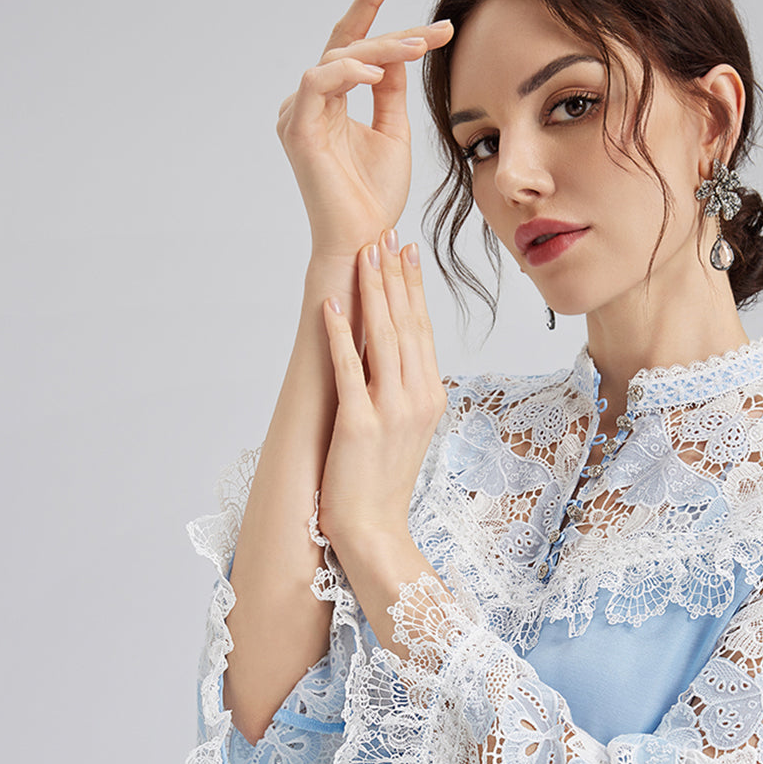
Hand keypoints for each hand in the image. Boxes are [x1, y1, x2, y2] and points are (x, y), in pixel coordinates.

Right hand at [276, 0, 452, 259]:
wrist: (363, 241)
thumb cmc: (375, 197)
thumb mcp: (393, 133)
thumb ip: (391, 92)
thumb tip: (398, 51)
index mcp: (330, 102)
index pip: (351, 43)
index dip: (371, 4)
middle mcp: (309, 102)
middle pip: (347, 44)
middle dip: (389, 25)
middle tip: (434, 27)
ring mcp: (298, 113)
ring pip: (338, 57)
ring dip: (381, 49)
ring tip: (418, 48)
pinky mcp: (297, 129)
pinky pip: (318, 82)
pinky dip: (348, 71)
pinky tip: (378, 72)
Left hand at [316, 229, 446, 551]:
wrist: (374, 529)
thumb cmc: (381, 485)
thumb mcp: (404, 431)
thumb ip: (404, 392)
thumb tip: (394, 358)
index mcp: (430, 396)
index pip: (423, 330)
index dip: (413, 288)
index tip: (406, 252)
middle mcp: (418, 398)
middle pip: (408, 325)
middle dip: (395, 276)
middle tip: (387, 234)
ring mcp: (391, 411)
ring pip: (385, 338)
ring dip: (374, 292)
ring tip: (365, 253)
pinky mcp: (360, 424)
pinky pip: (350, 369)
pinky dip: (340, 335)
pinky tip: (331, 305)